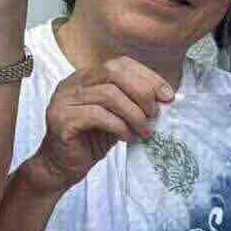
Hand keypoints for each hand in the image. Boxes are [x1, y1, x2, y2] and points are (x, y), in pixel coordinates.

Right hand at [21, 54, 172, 195]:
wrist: (63, 166)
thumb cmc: (92, 140)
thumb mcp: (118, 116)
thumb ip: (134, 102)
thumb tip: (166, 97)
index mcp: (86, 76)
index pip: (120, 64)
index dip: (147, 76)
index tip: (168, 96)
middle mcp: (73, 83)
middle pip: (113, 72)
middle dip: (142, 91)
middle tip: (155, 114)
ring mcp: (64, 99)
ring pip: (108, 94)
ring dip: (134, 113)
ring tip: (144, 131)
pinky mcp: (62, 119)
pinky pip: (97, 115)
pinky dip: (119, 126)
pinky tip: (126, 138)